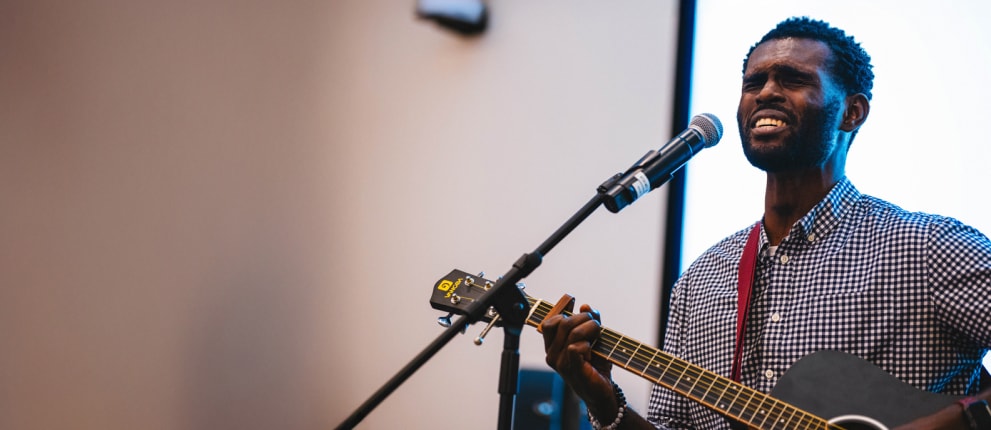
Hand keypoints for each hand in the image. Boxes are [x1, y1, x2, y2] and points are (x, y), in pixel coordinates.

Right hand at [541, 304, 618, 420]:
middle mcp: (552, 355)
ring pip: (572, 333)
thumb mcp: (593, 338)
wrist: (602, 391)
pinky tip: (591, 351)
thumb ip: (589, 321)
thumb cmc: (595, 366)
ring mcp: (561, 364)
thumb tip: (585, 306)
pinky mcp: (572, 369)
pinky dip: (587, 344)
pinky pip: (575, 348)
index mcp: (552, 347)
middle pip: (562, 324)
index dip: (562, 311)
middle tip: (595, 323)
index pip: (549, 323)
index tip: (575, 305)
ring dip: (590, 329)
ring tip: (597, 334)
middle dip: (582, 317)